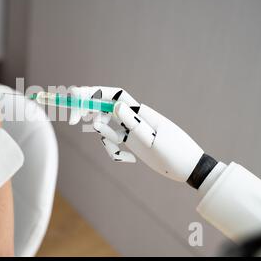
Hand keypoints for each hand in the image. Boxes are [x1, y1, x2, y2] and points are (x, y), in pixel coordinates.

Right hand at [69, 86, 204, 182]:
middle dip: (85, 111)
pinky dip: (113, 151)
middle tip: (72, 119)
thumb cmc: (176, 152)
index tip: (73, 97)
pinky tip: (129, 160)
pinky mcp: (129, 141)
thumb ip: (133, 124)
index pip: (110, 95)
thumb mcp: (154, 140)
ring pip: (104, 127)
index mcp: (138, 111)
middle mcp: (131, 117)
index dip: (90, 93)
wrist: (188, 168)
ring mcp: (129, 129)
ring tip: (125, 152)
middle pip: (101, 107)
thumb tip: (114, 105)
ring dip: (106, 139)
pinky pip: (111, 142)